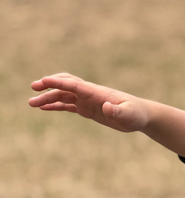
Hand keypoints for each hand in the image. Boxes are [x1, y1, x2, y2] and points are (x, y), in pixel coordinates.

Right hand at [29, 73, 149, 131]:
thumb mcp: (129, 115)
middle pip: (66, 85)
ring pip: (63, 96)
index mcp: (97, 93)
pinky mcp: (87, 109)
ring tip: (31, 103)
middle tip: (34, 88)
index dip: (59, 82)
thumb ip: (118, 111)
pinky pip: (68, 105)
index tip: (44, 81)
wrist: (140, 116)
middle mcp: (90, 94)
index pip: (75, 85)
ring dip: (48, 98)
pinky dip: (56, 105)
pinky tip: (44, 108)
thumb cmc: (136, 114)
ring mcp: (87, 100)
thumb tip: (107, 107)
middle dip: (50, 85)